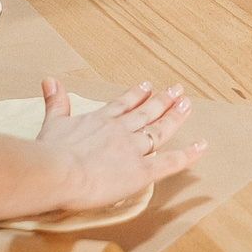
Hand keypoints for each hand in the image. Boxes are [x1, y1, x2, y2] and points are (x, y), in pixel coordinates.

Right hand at [30, 75, 200, 209]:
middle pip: (146, 114)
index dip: (136, 96)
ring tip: (187, 104)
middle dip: (163, 101)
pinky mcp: (142, 171)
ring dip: (175, 117)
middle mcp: (121, 131)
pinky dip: (188, 154)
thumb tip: (49, 79)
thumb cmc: (51, 152)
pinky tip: (201, 145)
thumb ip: (55, 102)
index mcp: (100, 121)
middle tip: (177, 90)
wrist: (59, 171)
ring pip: (160, 131)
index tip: (147, 87)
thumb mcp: (52, 122)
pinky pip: (170, 162)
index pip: (123, 105)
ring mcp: (133, 149)